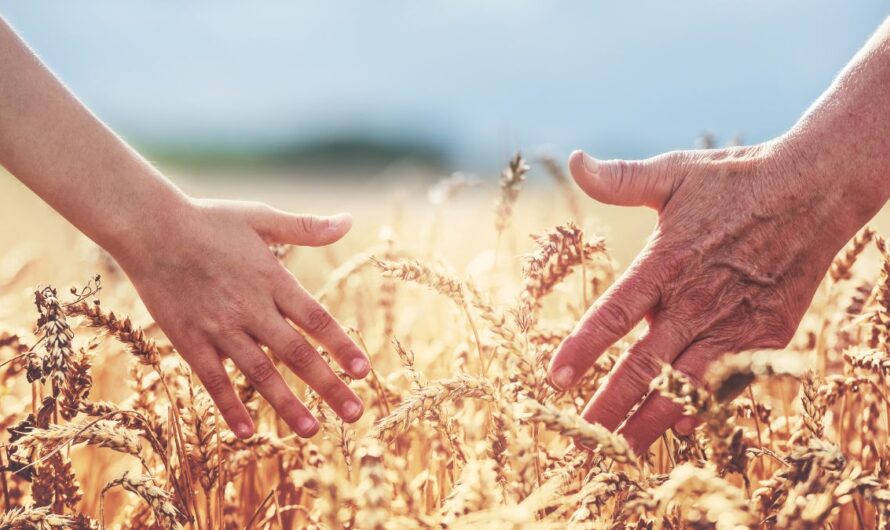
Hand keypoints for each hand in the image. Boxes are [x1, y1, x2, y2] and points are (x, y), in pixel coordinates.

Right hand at [113, 198, 369, 438]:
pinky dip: (229, 406)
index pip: (316, 319)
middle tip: (355, 414)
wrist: (148, 227)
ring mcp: (219, 328)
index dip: (341, 346)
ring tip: (312, 431)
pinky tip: (246, 432)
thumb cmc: (208, 219)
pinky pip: (212, 379)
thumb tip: (348, 221)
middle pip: (296, 354)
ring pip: (260, 373)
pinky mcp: (189, 341)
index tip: (364, 371)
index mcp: (272, 280)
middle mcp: (251, 308)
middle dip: (328, 386)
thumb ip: (306, 227)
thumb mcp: (261, 217)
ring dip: (287, 404)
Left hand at [547, 138, 875, 453]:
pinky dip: (705, 408)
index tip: (553, 379)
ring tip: (620, 454)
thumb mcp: (675, 172)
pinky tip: (681, 430)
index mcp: (667, 262)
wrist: (815, 191)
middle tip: (578, 441)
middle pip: (644, 366)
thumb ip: (622, 179)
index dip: (582, 350)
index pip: (613, 314)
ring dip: (650, 422)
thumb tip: (576, 161)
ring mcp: (735, 323)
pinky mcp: (766, 336)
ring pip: (686, 386)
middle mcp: (697, 300)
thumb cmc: (735, 181)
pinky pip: (730, 382)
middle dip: (608, 408)